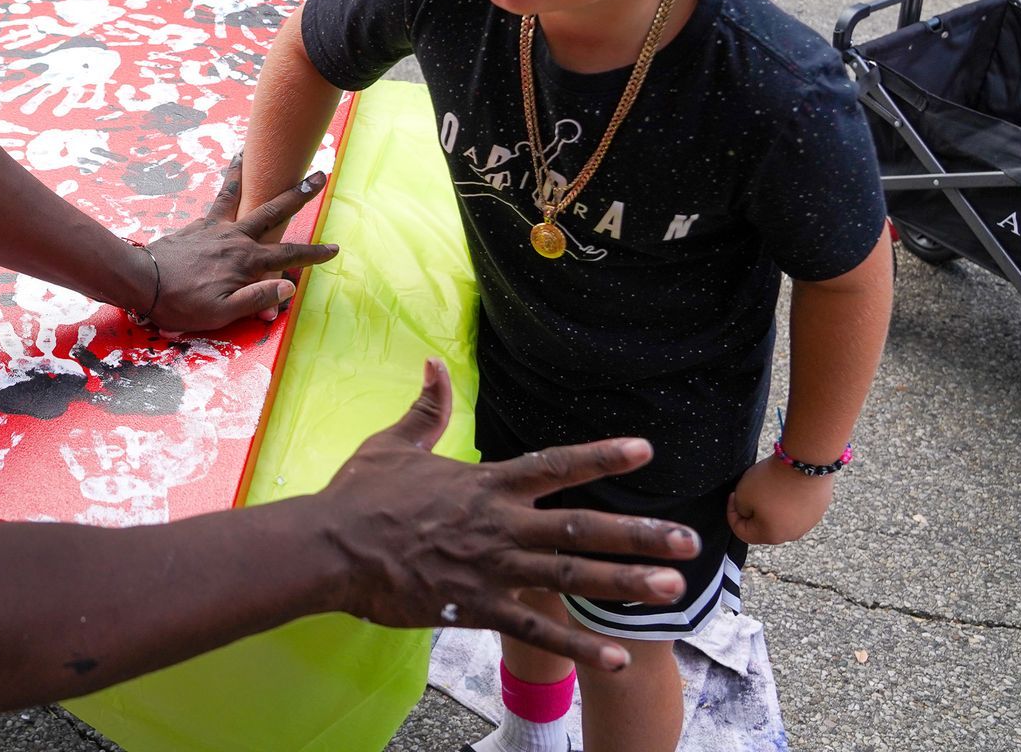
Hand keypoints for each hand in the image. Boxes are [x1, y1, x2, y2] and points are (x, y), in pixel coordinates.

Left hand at [143, 157, 338, 330]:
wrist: (141, 281)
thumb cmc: (182, 302)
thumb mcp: (223, 312)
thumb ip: (257, 298)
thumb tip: (289, 286)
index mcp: (246, 261)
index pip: (288, 256)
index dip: (313, 254)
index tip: (334, 248)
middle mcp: (234, 238)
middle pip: (273, 211)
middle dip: (299, 194)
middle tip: (320, 175)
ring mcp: (214, 228)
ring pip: (240, 194)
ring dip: (252, 172)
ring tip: (256, 149)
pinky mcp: (197, 225)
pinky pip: (218, 202)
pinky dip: (228, 187)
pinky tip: (231, 180)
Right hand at [316, 360, 699, 671]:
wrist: (331, 547)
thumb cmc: (360, 495)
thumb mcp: (394, 443)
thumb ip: (425, 408)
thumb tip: (432, 363)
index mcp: (486, 484)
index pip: (556, 465)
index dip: (602, 457)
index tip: (646, 452)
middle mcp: (500, 524)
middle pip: (582, 527)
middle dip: (639, 534)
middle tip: (689, 540)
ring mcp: (493, 568)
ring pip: (570, 576)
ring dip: (624, 584)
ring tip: (672, 589)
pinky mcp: (477, 607)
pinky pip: (536, 630)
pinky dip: (577, 645)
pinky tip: (616, 658)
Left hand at [727, 455, 834, 544]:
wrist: (805, 462)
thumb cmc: (772, 480)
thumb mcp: (742, 494)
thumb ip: (740, 509)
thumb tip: (748, 512)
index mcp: (771, 535)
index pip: (743, 532)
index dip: (732, 514)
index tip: (733, 497)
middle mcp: (792, 534)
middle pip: (764, 527)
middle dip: (753, 511)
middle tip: (750, 493)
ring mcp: (808, 523)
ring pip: (782, 518)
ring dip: (772, 506)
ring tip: (769, 487)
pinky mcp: (818, 510)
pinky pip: (797, 508)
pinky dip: (789, 500)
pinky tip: (785, 485)